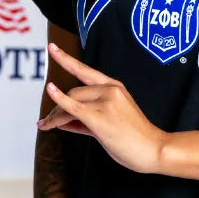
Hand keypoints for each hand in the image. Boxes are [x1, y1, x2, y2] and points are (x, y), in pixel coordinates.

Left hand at [37, 43, 167, 174]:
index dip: (66, 59)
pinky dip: (58, 100)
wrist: (153, 149)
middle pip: (73, 92)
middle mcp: (110, 89)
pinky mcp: (100, 116)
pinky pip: (73, 107)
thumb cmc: (135, 139)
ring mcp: (106, 101)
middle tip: (46, 121)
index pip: (85, 70)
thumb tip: (61, 122)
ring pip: (71, 101)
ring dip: (54, 115)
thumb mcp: (110, 123)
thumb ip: (85, 120)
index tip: (52, 48)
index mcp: (115, 87)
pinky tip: (50, 90)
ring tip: (45, 125)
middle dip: (56, 108)